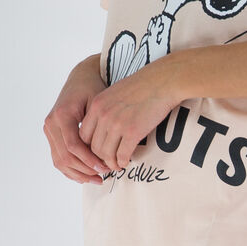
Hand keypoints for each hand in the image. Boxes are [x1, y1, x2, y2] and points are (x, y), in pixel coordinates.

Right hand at [43, 55, 108, 184]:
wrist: (81, 77)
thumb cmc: (93, 88)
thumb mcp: (98, 102)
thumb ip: (98, 127)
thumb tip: (107, 154)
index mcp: (62, 115)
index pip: (73, 145)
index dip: (88, 160)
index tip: (104, 168)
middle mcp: (51, 123)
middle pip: (65, 156)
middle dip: (85, 170)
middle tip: (104, 176)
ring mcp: (49, 129)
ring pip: (59, 160)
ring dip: (78, 173)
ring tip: (97, 180)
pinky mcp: (51, 134)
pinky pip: (57, 157)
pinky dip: (70, 169)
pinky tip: (85, 176)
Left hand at [78, 54, 182, 171]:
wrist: (163, 81)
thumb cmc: (143, 86)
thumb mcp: (115, 93)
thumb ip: (106, 109)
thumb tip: (104, 129)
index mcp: (97, 105)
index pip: (83, 135)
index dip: (89, 147)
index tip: (98, 151)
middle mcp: (103, 115)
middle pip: (93, 147)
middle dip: (100, 159)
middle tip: (107, 163)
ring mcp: (117, 124)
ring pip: (106, 154)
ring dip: (111, 163)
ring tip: (117, 165)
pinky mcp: (133, 132)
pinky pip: (122, 155)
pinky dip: (123, 162)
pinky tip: (126, 161)